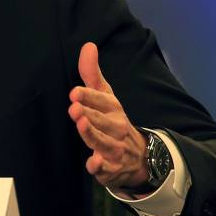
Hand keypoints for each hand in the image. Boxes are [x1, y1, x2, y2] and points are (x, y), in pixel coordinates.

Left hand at [68, 42, 148, 190]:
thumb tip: (88, 45)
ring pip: (104, 142)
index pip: (102, 100)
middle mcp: (116, 128)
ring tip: (81, 125)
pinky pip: (107, 170)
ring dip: (93, 135)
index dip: (89, 96)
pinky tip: (93, 164)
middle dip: (89, 115)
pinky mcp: (112, 169)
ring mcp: (115, 149)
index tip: (74, 93)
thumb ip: (92, 74)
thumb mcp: (105, 96)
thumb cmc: (113, 120)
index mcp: (113, 108)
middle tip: (74, 108)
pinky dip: (101, 168)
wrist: (141, 156)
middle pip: (102, 121)